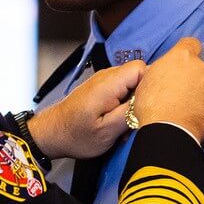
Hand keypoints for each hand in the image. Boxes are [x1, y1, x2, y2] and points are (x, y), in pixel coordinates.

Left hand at [29, 60, 144, 159]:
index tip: (148, 105)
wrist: (51, 134)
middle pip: (139, 75)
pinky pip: (122, 89)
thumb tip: (151, 98)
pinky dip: (124, 104)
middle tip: (135, 119)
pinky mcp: (102, 87)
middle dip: (143, 96)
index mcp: (108, 83)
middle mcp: (106, 76)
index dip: (151, 85)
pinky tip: (117, 120)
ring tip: (125, 123)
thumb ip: (131, 112)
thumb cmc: (76, 135)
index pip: (143, 68)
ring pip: (132, 83)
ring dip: (134, 102)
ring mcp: (103, 80)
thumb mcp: (107, 131)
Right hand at [132, 38, 203, 141]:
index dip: (185, 52)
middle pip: (197, 65)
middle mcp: (200, 66)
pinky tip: (191, 112)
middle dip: (190, 74)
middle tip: (176, 89)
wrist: (168, 130)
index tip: (180, 62)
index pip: (190, 43)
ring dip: (198, 89)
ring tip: (184, 104)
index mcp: (181, 56)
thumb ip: (161, 70)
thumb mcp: (146, 80)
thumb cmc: (152, 105)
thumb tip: (163, 72)